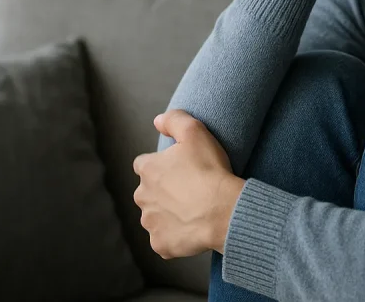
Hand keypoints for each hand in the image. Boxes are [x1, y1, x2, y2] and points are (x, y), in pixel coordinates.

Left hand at [132, 110, 245, 257]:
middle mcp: (142, 197)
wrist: (223, 210)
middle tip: (190, 189)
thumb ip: (175, 120)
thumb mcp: (196, 132)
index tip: (180, 168)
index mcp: (148, 170)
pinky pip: (165, 240)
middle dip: (163, 191)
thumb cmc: (209, 171)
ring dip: (169, 214)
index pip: (145, 164)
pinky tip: (193, 228)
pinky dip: (176, 235)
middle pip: (148, 192)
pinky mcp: (161, 244)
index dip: (162, 166)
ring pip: (156, 216)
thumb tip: (158, 120)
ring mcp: (151, 223)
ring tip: (194, 209)